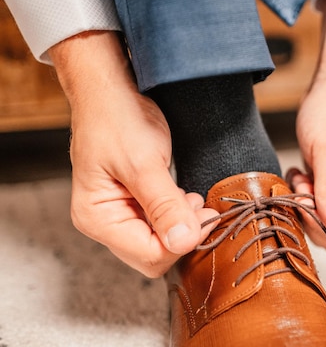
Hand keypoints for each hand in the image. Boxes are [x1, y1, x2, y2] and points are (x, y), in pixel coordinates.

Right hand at [50, 32, 217, 276]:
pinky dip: (177, 216)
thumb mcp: (144, 163)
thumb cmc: (118, 119)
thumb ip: (164, 206)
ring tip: (192, 199)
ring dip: (182, 226)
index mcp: (97, 218)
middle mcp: (104, 224)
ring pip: (160, 242)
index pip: (149, 256)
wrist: (111, 91)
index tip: (206, 217)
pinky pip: (160, 226)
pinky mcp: (133, 206)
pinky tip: (185, 198)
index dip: (182, 243)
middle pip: (154, 255)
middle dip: (183, 236)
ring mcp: (118, 216)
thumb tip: (183, 242)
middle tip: (202, 209)